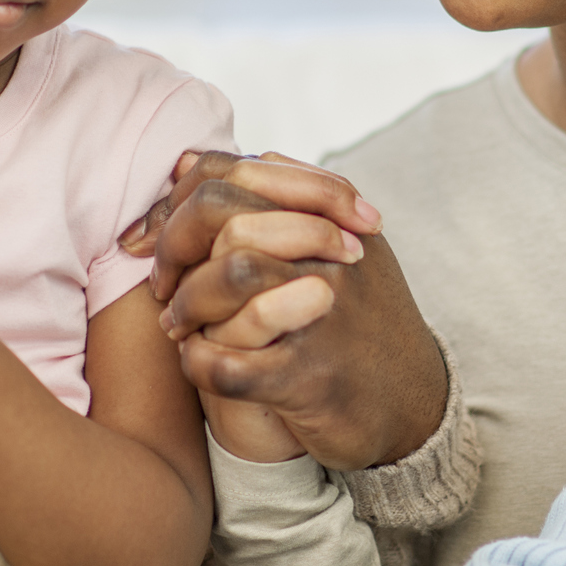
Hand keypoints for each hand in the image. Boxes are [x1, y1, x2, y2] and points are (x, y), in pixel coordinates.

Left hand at [121, 152, 445, 469]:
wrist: (412, 405)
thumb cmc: (352, 323)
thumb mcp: (331, 250)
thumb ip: (263, 204)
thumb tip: (189, 161)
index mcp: (329, 215)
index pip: (231, 173)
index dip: (176, 202)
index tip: (153, 241)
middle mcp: (329, 253)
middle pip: (224, 215)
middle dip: (173, 249)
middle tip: (163, 286)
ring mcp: (322, 311)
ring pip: (228, 274)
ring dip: (185, 303)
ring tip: (176, 324)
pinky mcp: (309, 376)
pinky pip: (228, 362)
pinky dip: (197, 362)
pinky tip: (197, 362)